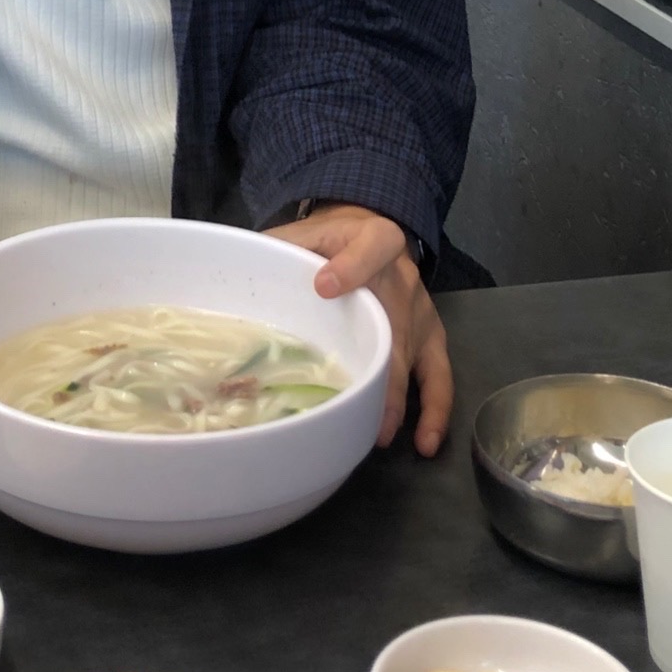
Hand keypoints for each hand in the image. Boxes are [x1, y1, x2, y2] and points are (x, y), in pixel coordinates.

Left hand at [265, 203, 451, 456]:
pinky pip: (439, 375)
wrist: (368, 229)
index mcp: (373, 238)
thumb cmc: (328, 240)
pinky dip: (435, 410)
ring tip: (380, 433)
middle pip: (393, 320)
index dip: (351, 267)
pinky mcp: (430, 338)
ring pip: (412, 357)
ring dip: (397, 399)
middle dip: (376, 364)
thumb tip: (232, 276)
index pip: (371, 246)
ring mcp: (419, 311)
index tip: (324, 287)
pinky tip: (424, 442)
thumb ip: (279, 248)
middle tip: (355, 400)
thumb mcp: (304, 231)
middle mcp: (403, 276)